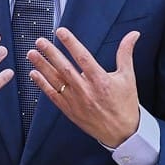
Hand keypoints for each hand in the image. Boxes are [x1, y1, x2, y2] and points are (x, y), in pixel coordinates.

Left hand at [28, 28, 140, 146]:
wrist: (122, 133)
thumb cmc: (125, 104)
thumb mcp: (128, 77)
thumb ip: (125, 54)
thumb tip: (133, 35)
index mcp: (101, 80)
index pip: (83, 57)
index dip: (71, 43)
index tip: (61, 32)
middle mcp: (86, 90)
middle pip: (65, 68)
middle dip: (51, 53)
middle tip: (40, 41)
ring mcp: (76, 101)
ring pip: (56, 81)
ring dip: (42, 66)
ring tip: (32, 54)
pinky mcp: (69, 110)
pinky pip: (53, 96)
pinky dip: (42, 84)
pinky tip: (34, 74)